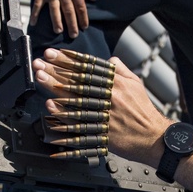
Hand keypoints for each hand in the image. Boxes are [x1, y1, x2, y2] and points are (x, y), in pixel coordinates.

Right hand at [30, 0, 95, 36]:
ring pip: (55, 9)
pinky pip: (38, 4)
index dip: (83, 18)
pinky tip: (33, 22)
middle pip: (69, 11)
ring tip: (58, 31)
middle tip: (74, 35)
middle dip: (72, 24)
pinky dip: (35, 13)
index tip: (84, 27)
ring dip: (57, 20)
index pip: (80, 7)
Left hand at [33, 50, 169, 165]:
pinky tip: (51, 108)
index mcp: (116, 83)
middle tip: (39, 63)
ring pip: (75, 98)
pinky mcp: (101, 131)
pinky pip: (79, 123)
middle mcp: (110, 96)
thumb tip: (110, 59)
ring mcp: (105, 114)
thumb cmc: (143, 111)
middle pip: (77, 81)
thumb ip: (121, 71)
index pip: (88, 67)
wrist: (153, 138)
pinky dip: (64, 115)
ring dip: (55, 89)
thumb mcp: (136, 85)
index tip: (52, 53)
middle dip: (56, 71)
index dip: (68, 59)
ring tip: (40, 79)